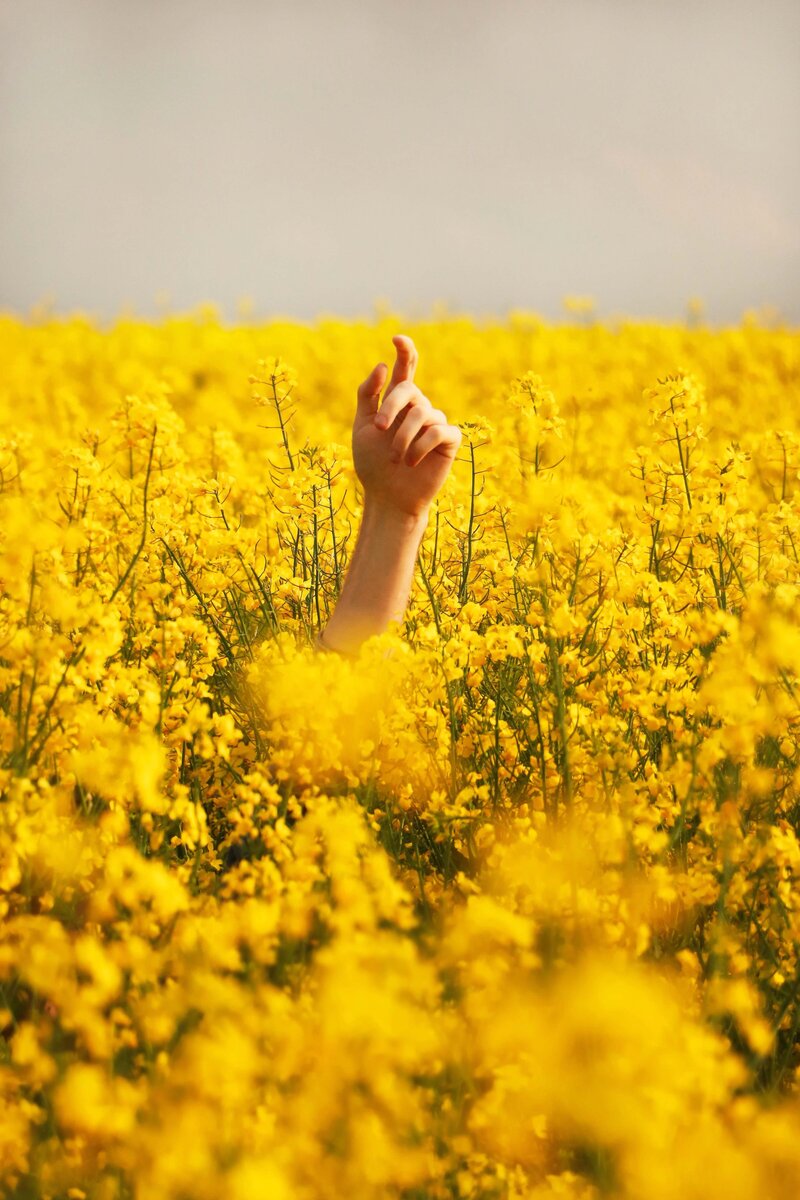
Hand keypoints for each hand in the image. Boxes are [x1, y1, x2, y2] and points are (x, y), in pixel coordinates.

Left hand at [352, 335, 462, 517]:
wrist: (388, 497)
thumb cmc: (373, 465)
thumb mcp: (362, 428)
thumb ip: (368, 396)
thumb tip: (383, 366)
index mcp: (398, 403)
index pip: (405, 370)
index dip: (405, 351)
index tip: (397, 338)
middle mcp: (419, 409)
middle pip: (408, 390)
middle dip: (391, 406)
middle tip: (379, 428)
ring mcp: (435, 423)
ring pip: (422, 412)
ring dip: (403, 435)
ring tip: (396, 457)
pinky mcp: (449, 441)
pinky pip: (439, 430)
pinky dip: (421, 445)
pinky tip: (411, 462)